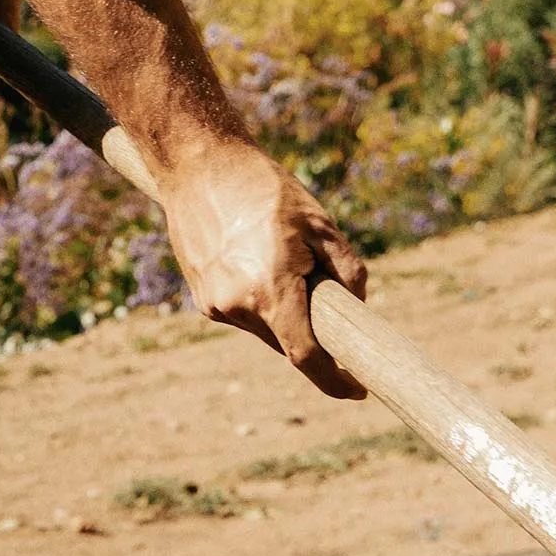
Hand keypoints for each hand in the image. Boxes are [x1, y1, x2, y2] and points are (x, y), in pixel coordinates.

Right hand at [158, 134, 368, 399]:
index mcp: (270, 288)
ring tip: (282, 257)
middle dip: (312, 330)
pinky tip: (256, 258)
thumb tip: (355, 310)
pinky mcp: (202, 296)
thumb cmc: (265, 189)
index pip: (306, 356)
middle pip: (288, 341)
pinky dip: (260, 300)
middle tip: (324, 291)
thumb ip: (347, 273)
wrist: (197, 164)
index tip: (358, 391)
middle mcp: (237, 305)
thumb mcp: (321, 224)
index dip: (335, 381)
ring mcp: (215, 303)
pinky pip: (243, 312)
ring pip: (265, 327)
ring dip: (284, 311)